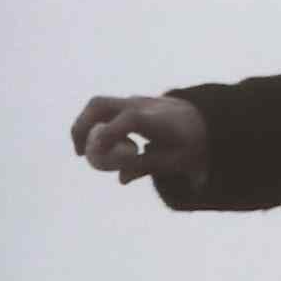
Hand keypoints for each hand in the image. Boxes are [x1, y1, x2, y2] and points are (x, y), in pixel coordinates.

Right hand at [70, 93, 209, 189]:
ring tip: (82, 150)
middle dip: (82, 126)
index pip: (130, 119)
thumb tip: (120, 179)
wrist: (202, 121)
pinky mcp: (130, 103)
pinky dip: (94, 125)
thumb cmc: (188, 145)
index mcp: (157, 119)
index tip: (94, 154)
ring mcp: (134, 100)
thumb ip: (146, 168)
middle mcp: (141, 104)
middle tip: (78, 152)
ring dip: (84, 125)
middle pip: (101, 105)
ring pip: (99, 104)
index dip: (110, 134)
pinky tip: (95, 146)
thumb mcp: (173, 161)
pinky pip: (104, 109)